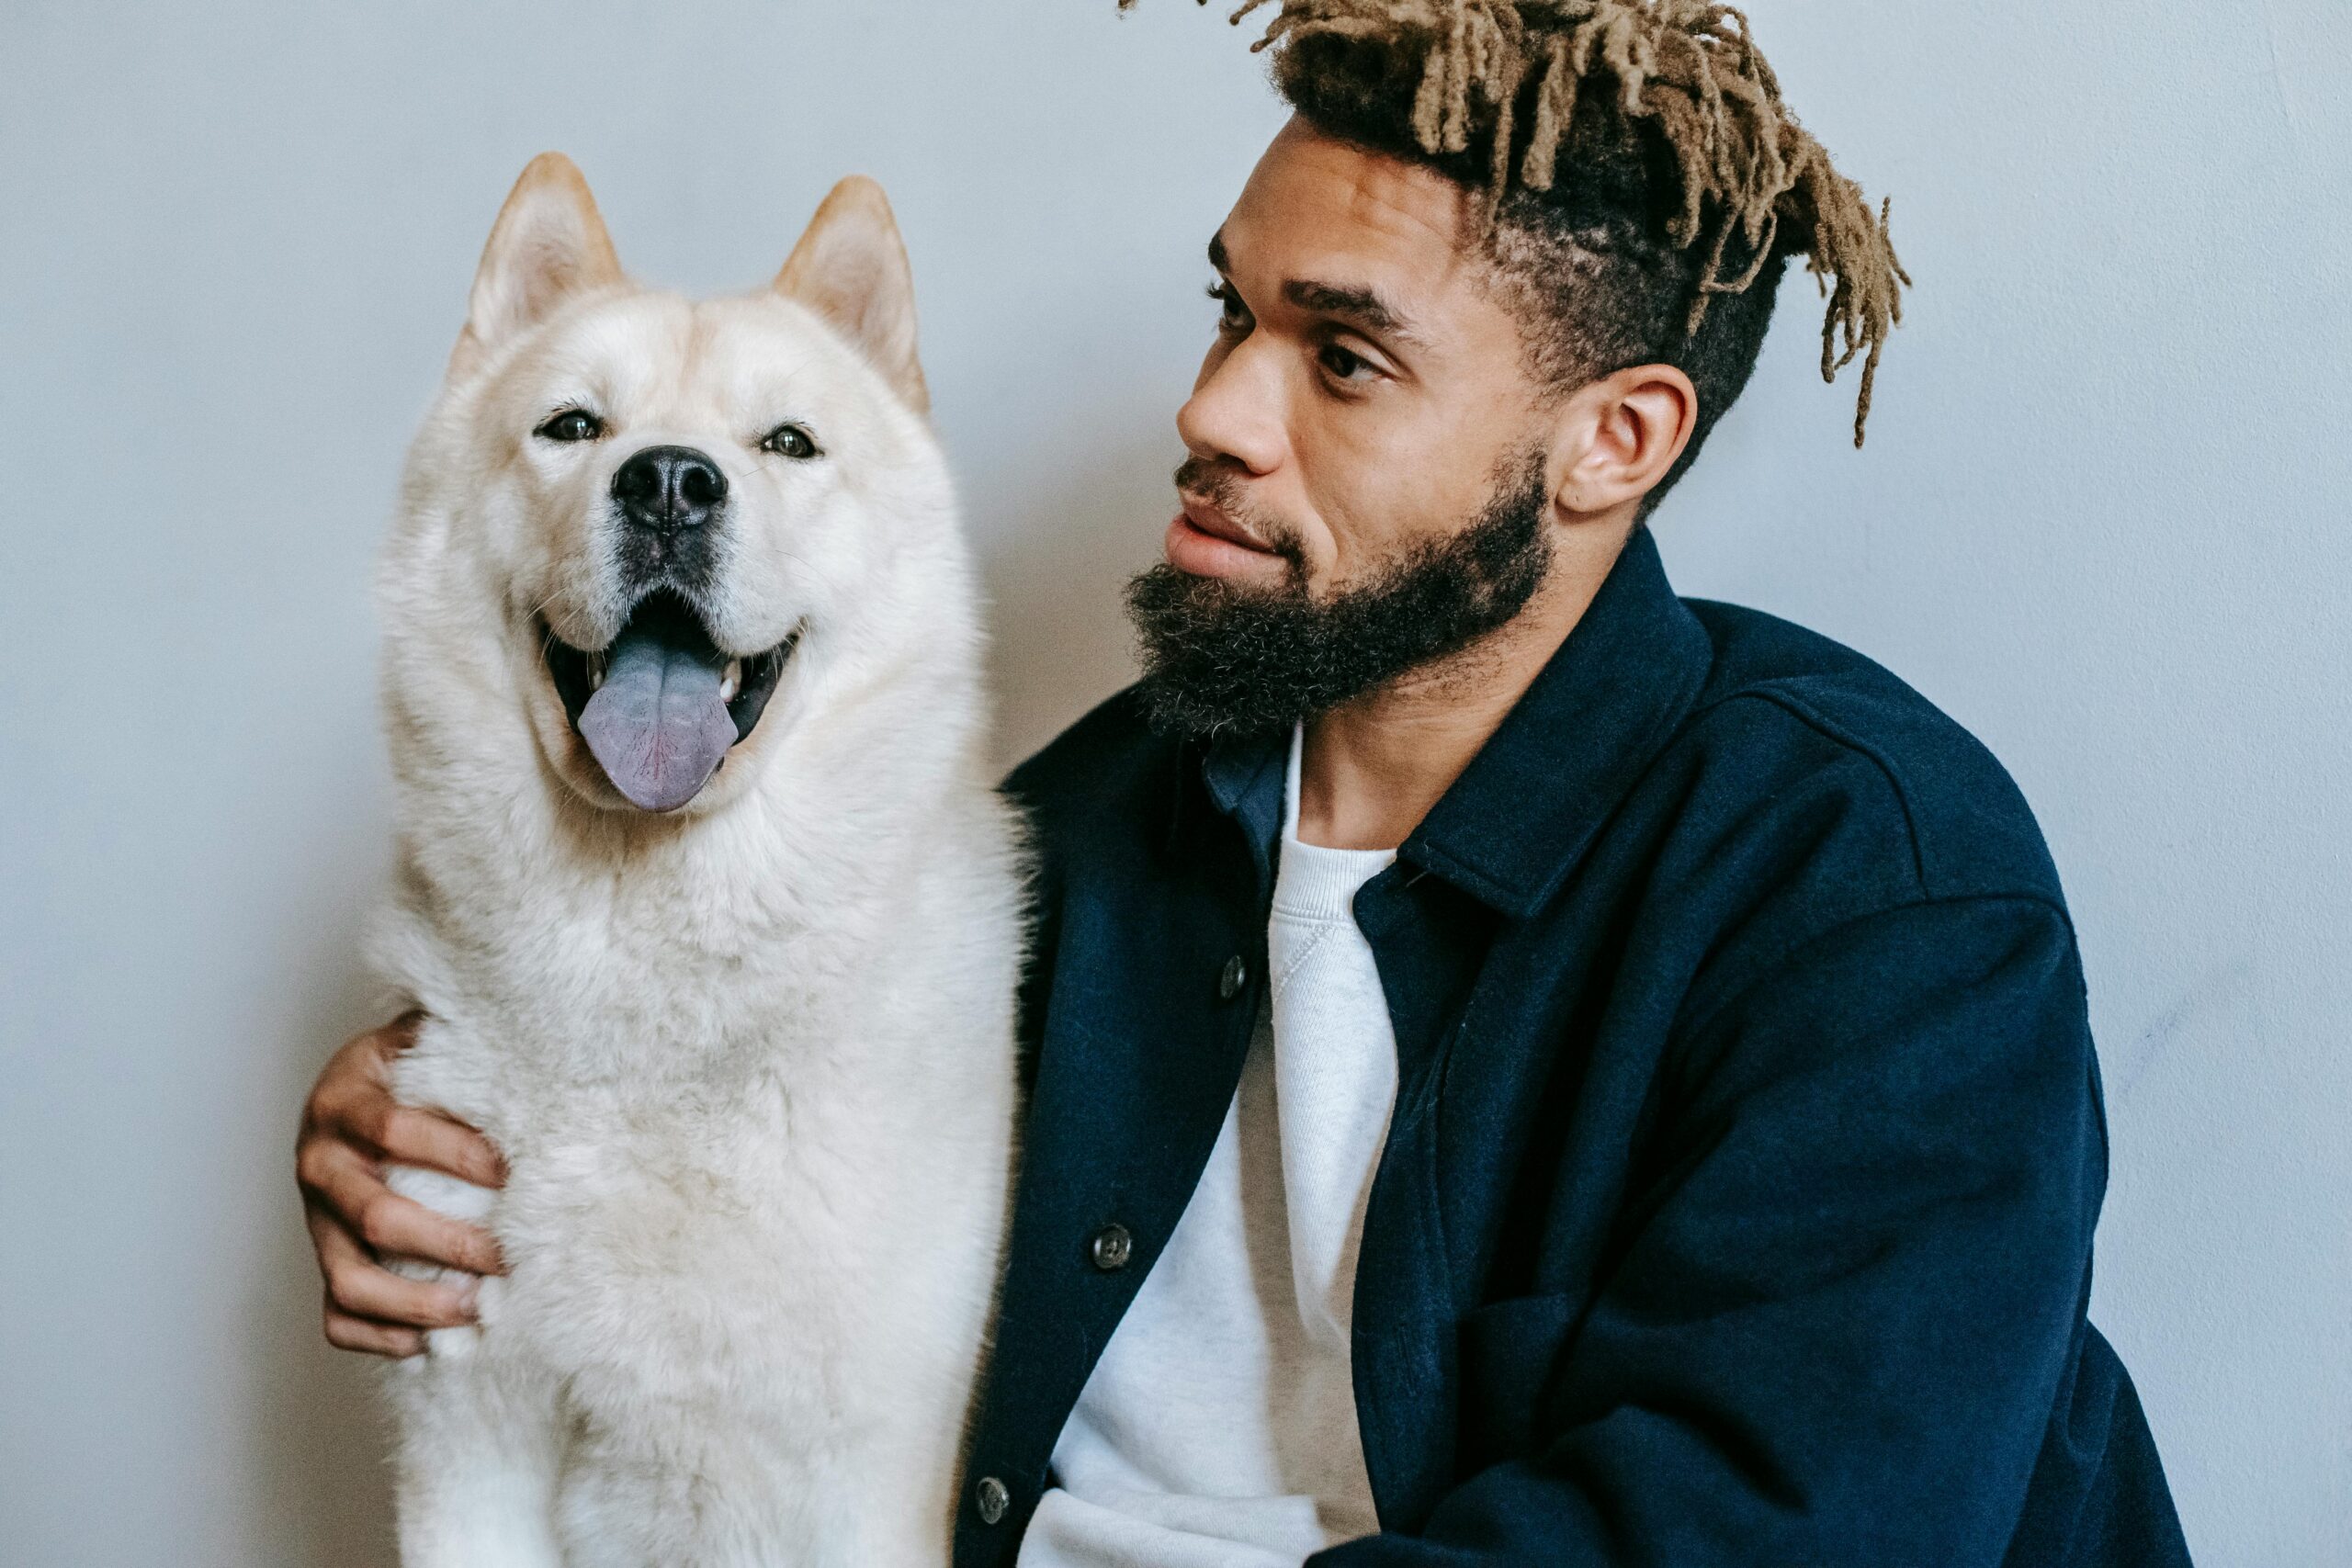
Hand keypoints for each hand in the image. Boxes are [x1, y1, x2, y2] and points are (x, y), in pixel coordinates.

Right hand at [295, 1012, 506, 1356]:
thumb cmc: (408, 1069)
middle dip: (451, 1242)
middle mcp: (318, 1162)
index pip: (394, 1131)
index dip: (457, 1156)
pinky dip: (383, 1337)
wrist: (353, 1090)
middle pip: (376, 1216)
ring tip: (476, 1309)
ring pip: (350, 1279)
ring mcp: (314, 1220)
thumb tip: (541, 1044)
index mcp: (343, 1101)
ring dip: (417, 1302)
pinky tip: (435, 1340)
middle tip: (511, 1256)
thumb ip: (465, 1047)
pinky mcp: (321, 1260)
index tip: (516, 1176)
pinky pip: (338, 1315)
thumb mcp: (423, 1041)